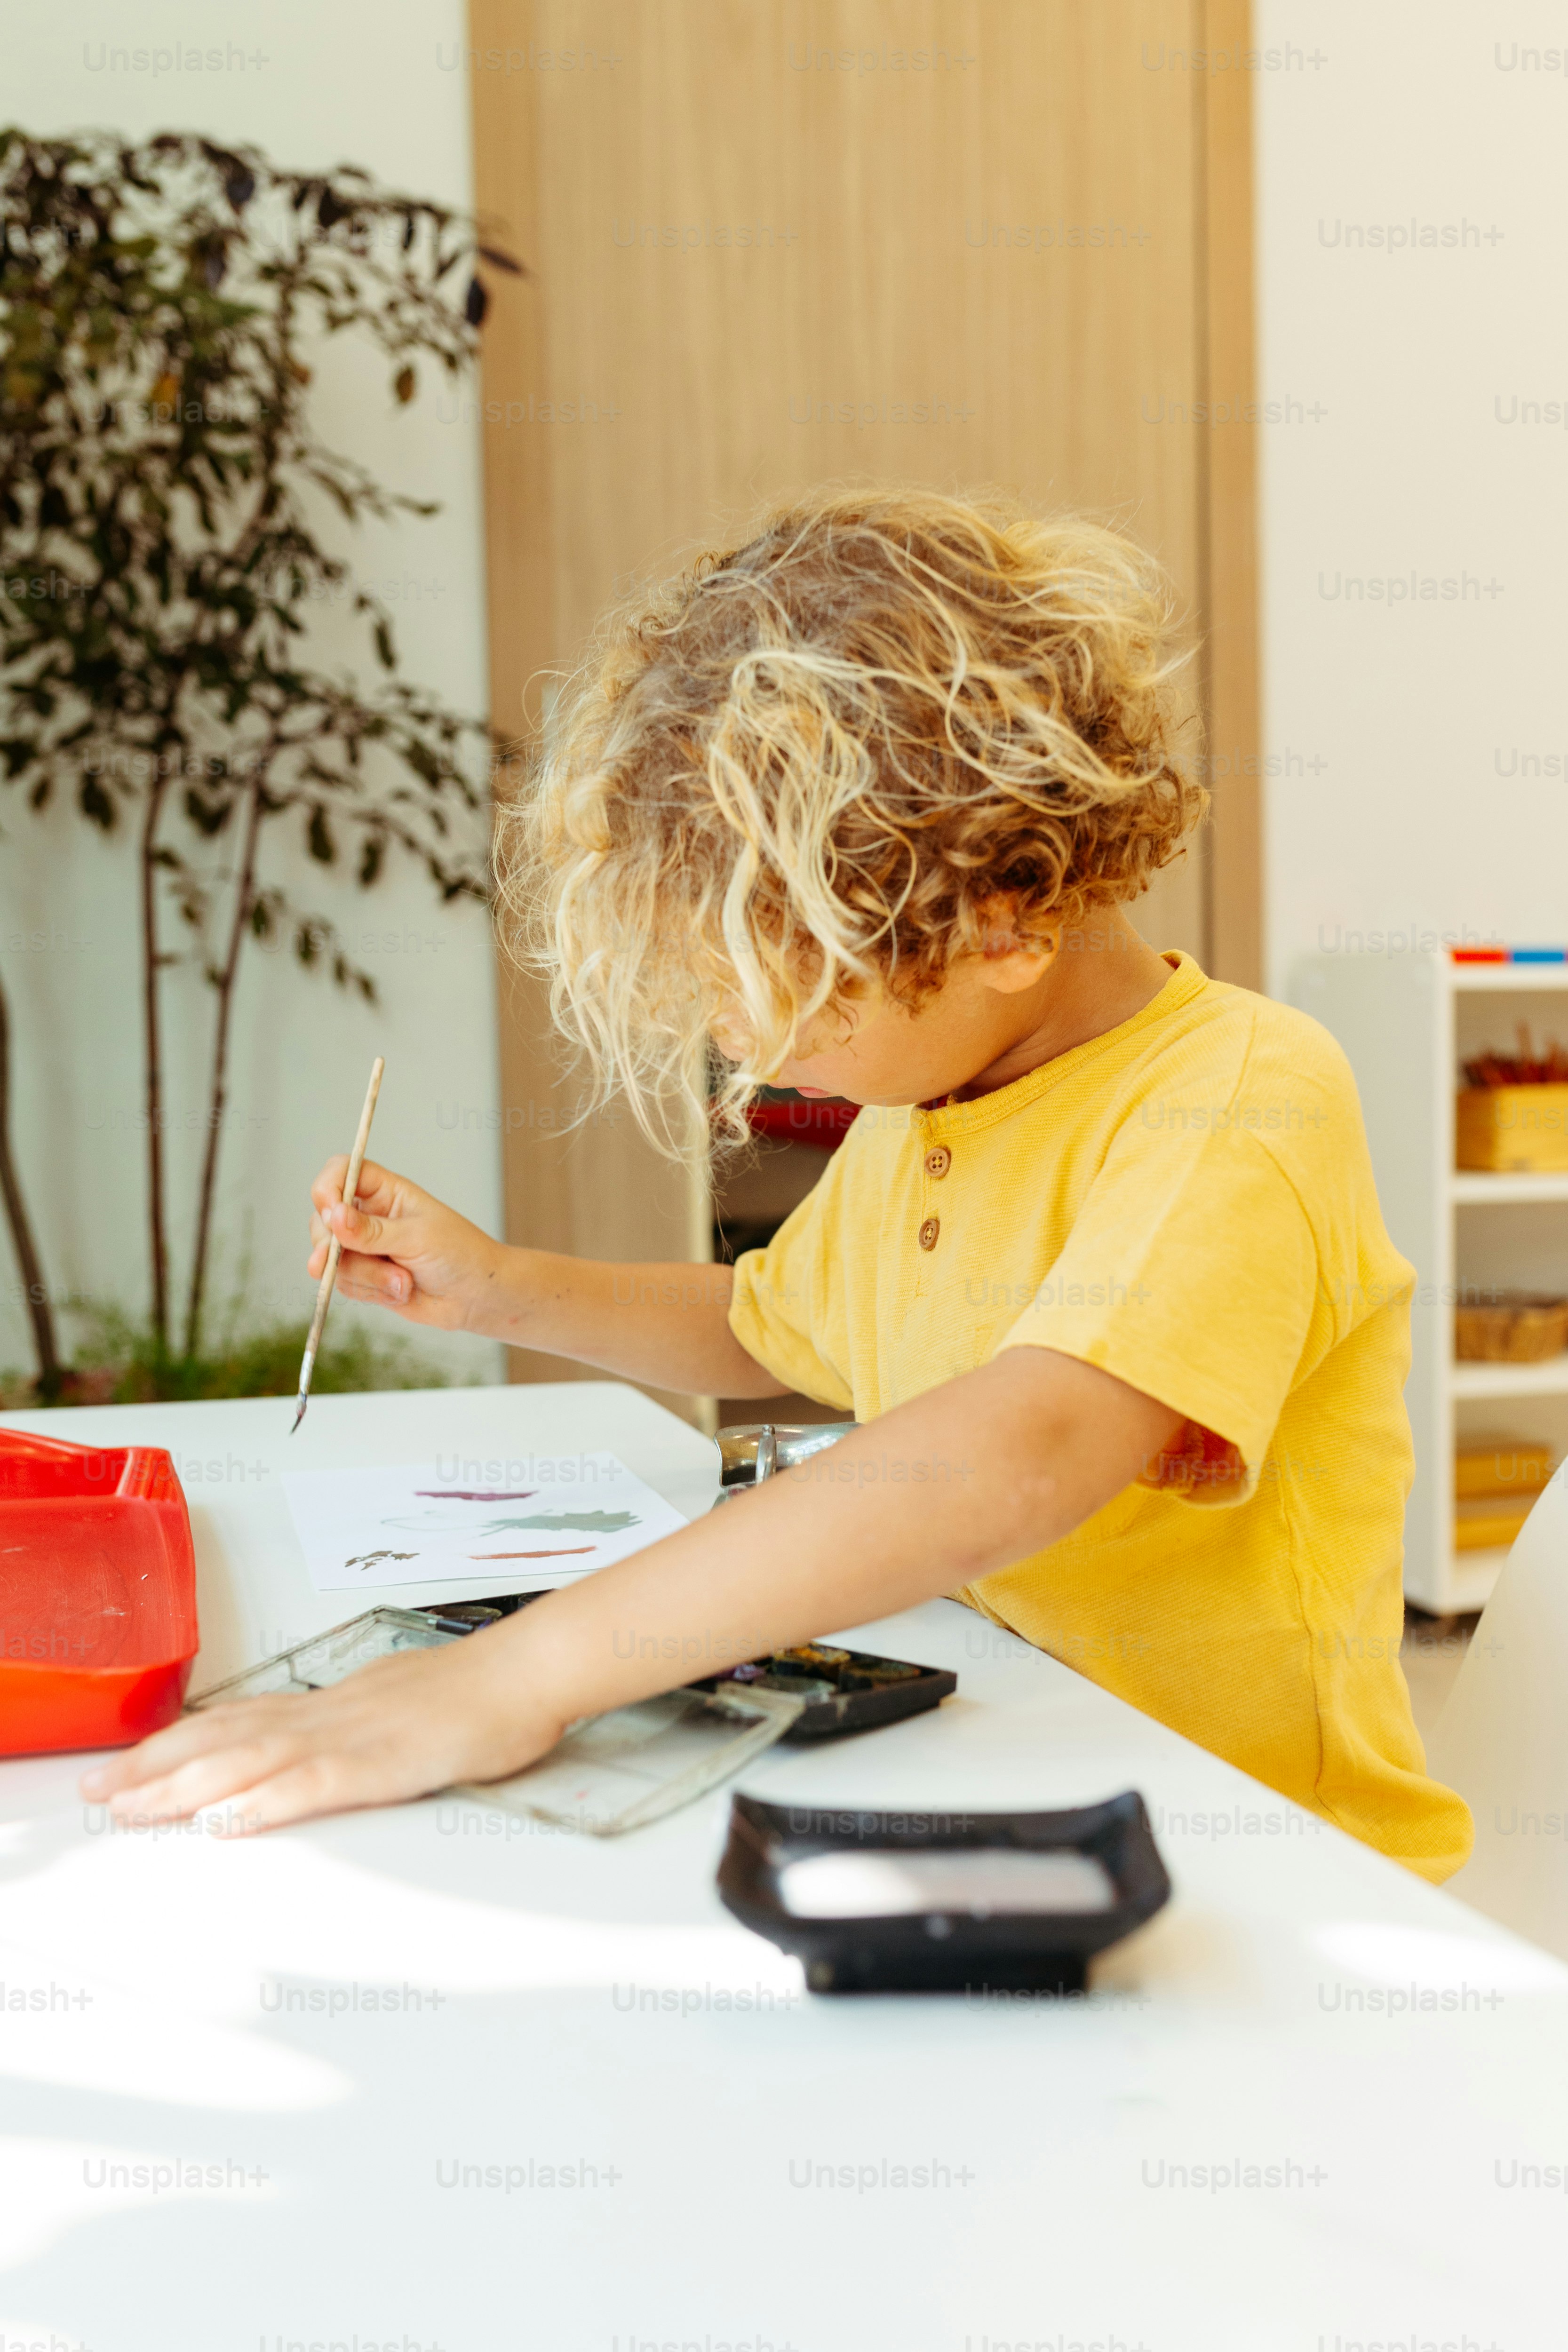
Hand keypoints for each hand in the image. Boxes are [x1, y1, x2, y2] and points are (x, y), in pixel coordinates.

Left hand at [79, 1634, 565, 1834]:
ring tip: (135, 1808)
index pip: (236, 1721)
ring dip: (186, 1786)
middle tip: (98, 1791)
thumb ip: (355, 1726)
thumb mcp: (400, 1705)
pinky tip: (226, 1820)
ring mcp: (354, 1737)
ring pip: (252, 1760)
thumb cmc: (477, 1691)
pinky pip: (313, 1785)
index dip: (175, 1743)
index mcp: (333, 1704)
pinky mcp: (384, 1763)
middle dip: (155, 1767)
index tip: (125, 1765)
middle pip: (225, 1738)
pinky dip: (264, 1803)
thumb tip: (320, 1745)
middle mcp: (329, 1714)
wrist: (527, 1671)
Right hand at [307, 1157, 502, 1333]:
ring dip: (366, 1276)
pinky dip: (371, 1292)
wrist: (476, 1296)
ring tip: (403, 1282)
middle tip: (336, 1259)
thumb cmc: (459, 1253)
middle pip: (323, 1219)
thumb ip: (371, 1231)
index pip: (341, 1171)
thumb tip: (333, 1216)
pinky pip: (345, 1284)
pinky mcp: (366, 1277)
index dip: (328, 1187)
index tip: (330, 1211)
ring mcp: (365, 1248)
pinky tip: (400, 1292)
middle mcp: (370, 1216)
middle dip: (333, 1245)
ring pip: (333, 1259)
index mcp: (386, 1191)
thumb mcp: (417, 1237)